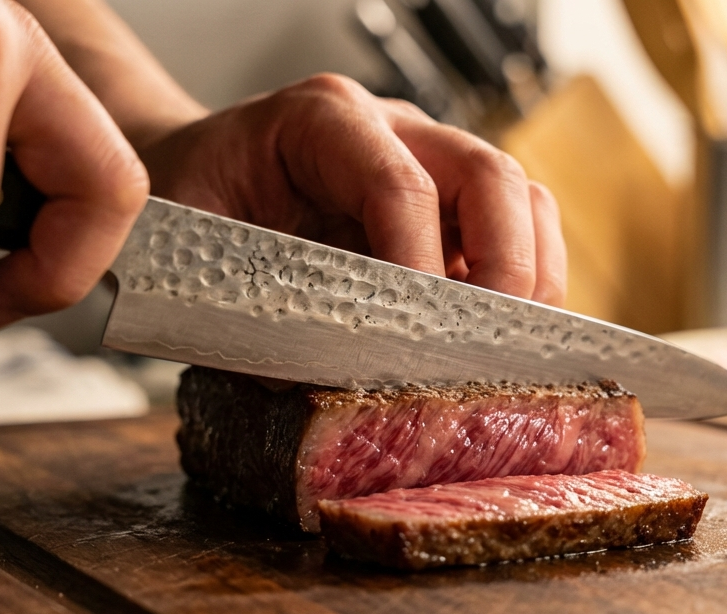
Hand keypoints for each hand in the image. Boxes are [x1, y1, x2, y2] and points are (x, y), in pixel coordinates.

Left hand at [137, 74, 566, 305]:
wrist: (197, 175)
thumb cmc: (195, 200)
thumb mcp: (198, 243)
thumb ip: (250, 302)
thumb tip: (317, 380)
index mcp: (322, 121)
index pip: (399, 184)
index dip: (420, 264)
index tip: (421, 337)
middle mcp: (392, 129)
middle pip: (489, 176)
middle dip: (506, 266)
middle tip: (491, 344)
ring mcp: (431, 162)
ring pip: (521, 199)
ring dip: (531, 276)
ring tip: (510, 347)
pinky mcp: (451, 206)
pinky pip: (518, 230)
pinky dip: (524, 285)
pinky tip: (499, 338)